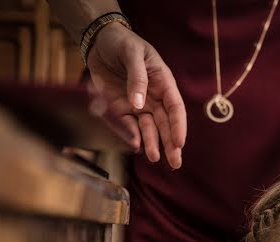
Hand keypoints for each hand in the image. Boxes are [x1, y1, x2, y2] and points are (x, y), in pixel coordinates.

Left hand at [86, 22, 185, 168]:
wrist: (99, 41)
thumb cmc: (122, 43)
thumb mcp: (132, 54)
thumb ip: (137, 78)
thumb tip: (139, 104)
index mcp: (163, 83)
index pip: (175, 108)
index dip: (178, 126)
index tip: (179, 143)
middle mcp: (154, 97)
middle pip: (165, 124)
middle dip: (171, 144)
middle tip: (175, 163)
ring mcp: (138, 105)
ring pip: (149, 128)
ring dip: (153, 143)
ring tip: (154, 157)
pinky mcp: (122, 109)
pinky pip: (129, 125)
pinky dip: (132, 135)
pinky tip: (137, 145)